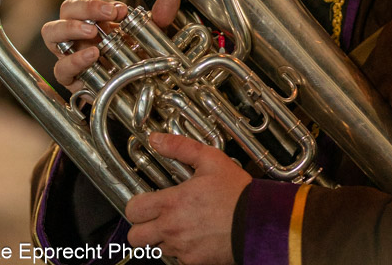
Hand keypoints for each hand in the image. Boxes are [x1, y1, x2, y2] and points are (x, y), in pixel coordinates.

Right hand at [41, 0, 181, 91]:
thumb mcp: (151, 38)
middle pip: (67, 8)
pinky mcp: (70, 79)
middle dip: (84, 8)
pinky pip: (60, 68)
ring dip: (69, 28)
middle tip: (105, 15)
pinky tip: (91, 56)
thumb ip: (160, 17)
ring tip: (91, 31)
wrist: (134, 96)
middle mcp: (78, 33)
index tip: (121, 10)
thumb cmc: (137, 60)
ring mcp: (70, 54)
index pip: (89, 0)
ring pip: (51, 32)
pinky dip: (73, 61)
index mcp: (96, 19)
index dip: (101, 1)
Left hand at [126, 132, 250, 264]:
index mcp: (172, 202)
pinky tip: (193, 235)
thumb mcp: (210, 159)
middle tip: (154, 218)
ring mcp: (182, 248)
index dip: (136, 205)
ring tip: (177, 225)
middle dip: (141, 228)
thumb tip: (157, 139)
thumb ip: (180, 147)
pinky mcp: (194, 262)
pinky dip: (181, 249)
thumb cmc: (235, 192)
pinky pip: (177, 258)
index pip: (133, 210)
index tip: (145, 201)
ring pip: (155, 250)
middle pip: (135, 238)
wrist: (257, 222)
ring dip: (161, 239)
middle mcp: (172, 228)